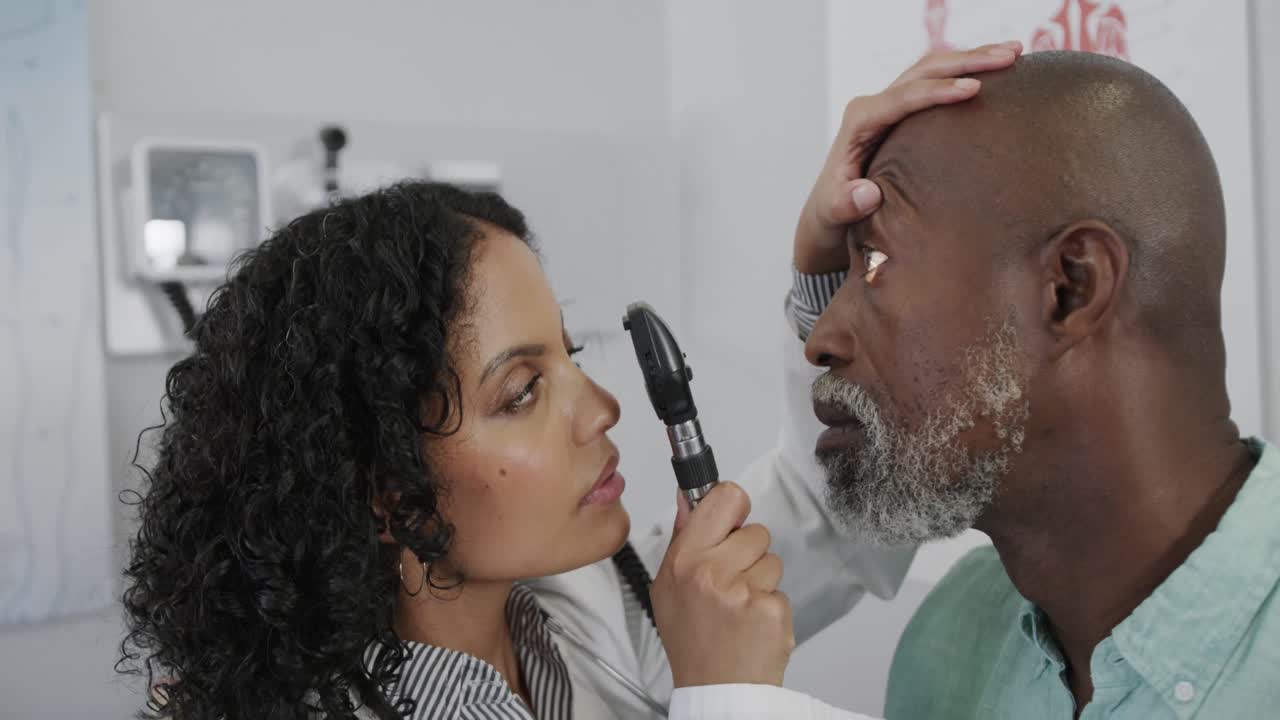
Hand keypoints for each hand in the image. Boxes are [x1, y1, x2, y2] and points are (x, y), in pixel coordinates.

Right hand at [651, 483, 791, 687]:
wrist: (715, 689)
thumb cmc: (692, 639)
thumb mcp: (668, 586)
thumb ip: (683, 537)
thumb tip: (687, 497)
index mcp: (684, 560)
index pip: (724, 497)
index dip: (733, 507)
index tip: (732, 521)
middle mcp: (711, 572)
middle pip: (755, 530)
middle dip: (748, 553)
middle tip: (731, 582)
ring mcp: (743, 591)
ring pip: (772, 560)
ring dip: (762, 580)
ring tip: (740, 607)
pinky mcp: (770, 609)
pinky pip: (782, 589)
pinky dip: (771, 605)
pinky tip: (753, 623)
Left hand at [794, 41, 1024, 273]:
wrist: (829, 206)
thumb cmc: (833, 208)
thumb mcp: (834, 211)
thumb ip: (845, 204)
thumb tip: (867, 194)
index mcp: (860, 120)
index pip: (904, 97)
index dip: (939, 91)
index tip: (973, 88)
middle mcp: (875, 104)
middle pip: (925, 72)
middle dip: (967, 61)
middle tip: (1010, 56)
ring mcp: (890, 104)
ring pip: (934, 69)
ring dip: (974, 58)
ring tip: (1016, 52)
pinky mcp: (904, 110)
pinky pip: (937, 82)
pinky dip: (967, 71)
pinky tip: (998, 68)